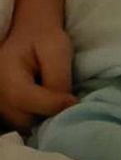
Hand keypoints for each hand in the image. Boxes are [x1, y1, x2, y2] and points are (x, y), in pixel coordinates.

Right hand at [0, 6, 76, 132]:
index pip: (27, 100)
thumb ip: (59, 79)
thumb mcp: (57, 50)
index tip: (74, 101)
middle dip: (49, 113)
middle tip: (66, 100)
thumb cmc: (45, 39)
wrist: (31, 34)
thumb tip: (66, 106)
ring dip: (43, 116)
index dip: (54, 105)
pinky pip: (23, 123)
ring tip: (55, 98)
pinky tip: (47, 103)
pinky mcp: (4, 111)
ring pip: (24, 125)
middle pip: (25, 118)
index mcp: (5, 74)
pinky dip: (37, 117)